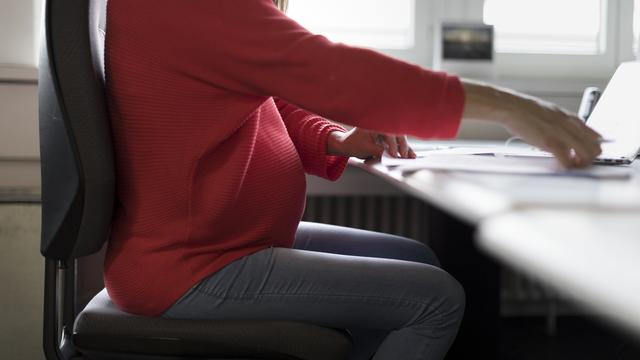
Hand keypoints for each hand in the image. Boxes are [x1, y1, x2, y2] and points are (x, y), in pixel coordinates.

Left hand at [327, 128, 416, 159]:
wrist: (347, 144)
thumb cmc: (354, 144)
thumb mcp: (365, 149)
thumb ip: (379, 151)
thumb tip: (392, 156)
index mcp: (374, 123)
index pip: (388, 132)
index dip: (392, 144)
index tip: (394, 155)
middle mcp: (381, 124)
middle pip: (397, 133)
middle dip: (402, 145)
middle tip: (405, 156)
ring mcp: (385, 129)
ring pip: (399, 137)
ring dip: (405, 147)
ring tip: (411, 157)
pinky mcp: (388, 135)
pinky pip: (397, 141)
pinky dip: (403, 148)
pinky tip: (410, 154)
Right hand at [462, 79, 601, 167]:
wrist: (513, 108)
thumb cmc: (527, 112)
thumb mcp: (551, 115)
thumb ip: (562, 126)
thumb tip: (565, 139)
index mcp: (572, 119)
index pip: (596, 136)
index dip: (592, 148)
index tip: (583, 155)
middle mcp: (572, 126)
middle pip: (595, 147)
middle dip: (589, 159)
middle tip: (577, 164)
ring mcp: (562, 134)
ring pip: (586, 155)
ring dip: (580, 165)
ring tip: (568, 166)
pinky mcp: (551, 142)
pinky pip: (567, 160)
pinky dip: (565, 167)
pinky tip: (558, 166)